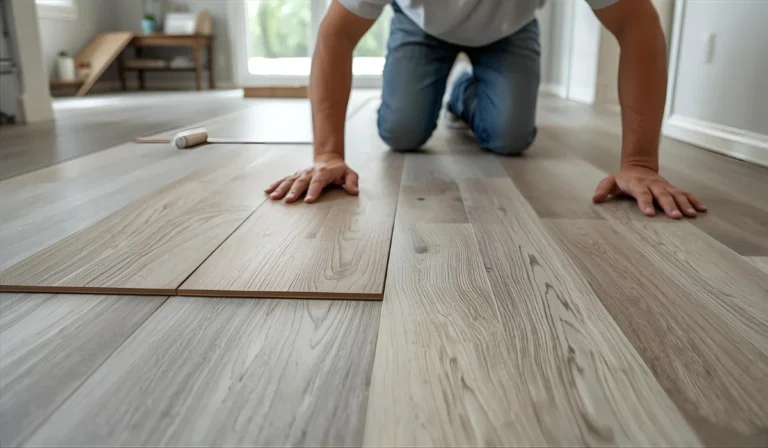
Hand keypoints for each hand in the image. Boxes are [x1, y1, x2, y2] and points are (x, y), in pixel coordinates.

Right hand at [265, 153, 358, 202]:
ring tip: (274, 197)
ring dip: (281, 189)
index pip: (318, 182)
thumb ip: (352, 182)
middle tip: (289, 200)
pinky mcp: (295, 175)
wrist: (328, 159)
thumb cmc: (339, 170)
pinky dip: (275, 185)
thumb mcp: (349, 174)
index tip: (308, 200)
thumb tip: (354, 191)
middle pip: (301, 182)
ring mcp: (301, 173)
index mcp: (324, 172)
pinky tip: (268, 191)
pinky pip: (284, 180)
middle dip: (294, 191)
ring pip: (290, 181)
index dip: (313, 191)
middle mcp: (310, 172)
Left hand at [592, 165, 706, 218]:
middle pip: (663, 195)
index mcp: (638, 184)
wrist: (638, 167)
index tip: (650, 214)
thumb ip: (603, 189)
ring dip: (685, 204)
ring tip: (692, 215)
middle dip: (670, 205)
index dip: (646, 203)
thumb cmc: (623, 179)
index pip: (642, 194)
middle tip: (676, 217)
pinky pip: (685, 194)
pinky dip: (694, 200)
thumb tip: (595, 199)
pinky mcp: (672, 188)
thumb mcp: (610, 181)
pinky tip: (702, 209)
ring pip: (677, 194)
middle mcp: (654, 184)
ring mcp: (665, 186)